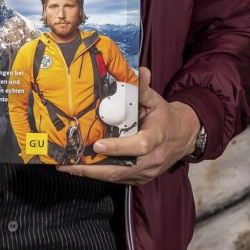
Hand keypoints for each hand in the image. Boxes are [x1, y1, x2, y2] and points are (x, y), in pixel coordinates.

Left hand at [58, 67, 200, 183]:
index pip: (138, 145)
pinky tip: (81, 169)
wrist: (182, 137)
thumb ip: (145, 89)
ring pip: (116, 177)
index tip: (97, 144)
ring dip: (91, 174)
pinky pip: (118, 179)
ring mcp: (146, 172)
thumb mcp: (157, 101)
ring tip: (67, 166)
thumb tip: (140, 70)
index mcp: (157, 136)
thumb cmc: (165, 117)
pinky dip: (99, 175)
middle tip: (68, 163)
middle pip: (122, 169)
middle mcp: (152, 158)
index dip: (118, 147)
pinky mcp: (140, 179)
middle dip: (93, 169)